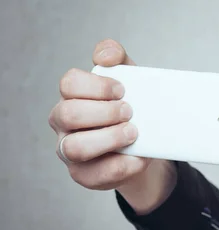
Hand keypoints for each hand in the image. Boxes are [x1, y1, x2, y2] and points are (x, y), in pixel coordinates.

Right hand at [49, 39, 151, 189]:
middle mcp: (64, 124)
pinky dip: (121, 166)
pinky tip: (139, 158)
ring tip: (133, 133)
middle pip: (68, 114)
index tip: (123, 89)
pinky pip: (95, 174)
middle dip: (104, 112)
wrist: (144, 146)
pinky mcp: (85, 175)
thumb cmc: (131, 110)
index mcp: (73, 97)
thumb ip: (118, 58)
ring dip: (108, 139)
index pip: (69, 84)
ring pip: (75, 147)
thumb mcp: (129, 80)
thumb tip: (106, 54)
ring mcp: (70, 151)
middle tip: (129, 112)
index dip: (97, 85)